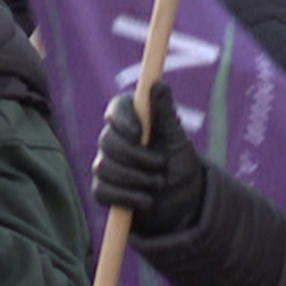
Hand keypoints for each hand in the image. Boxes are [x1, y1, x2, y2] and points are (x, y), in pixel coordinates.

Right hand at [91, 82, 203, 235]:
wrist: (182, 201)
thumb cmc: (179, 165)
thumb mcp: (176, 139)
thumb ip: (165, 112)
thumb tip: (158, 84)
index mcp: (132, 121)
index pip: (116, 109)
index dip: (123, 119)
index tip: (138, 133)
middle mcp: (114, 140)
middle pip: (107, 140)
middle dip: (135, 156)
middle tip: (161, 165)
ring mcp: (105, 165)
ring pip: (104, 167)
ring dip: (135, 178)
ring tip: (159, 184)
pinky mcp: (103, 190)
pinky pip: (102, 191)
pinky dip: (127, 197)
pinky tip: (146, 201)